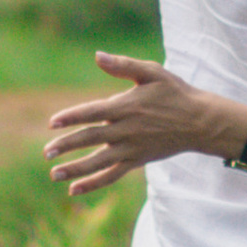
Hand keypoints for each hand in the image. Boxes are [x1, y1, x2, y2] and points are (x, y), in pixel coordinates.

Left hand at [44, 54, 244, 201]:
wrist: (200, 122)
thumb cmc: (174, 93)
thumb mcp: (152, 72)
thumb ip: (123, 65)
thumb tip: (97, 55)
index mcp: (127, 106)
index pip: (93, 112)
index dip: (72, 117)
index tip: (52, 124)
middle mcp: (127, 129)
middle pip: (92, 139)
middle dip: (67, 146)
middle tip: (46, 152)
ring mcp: (132, 148)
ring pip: (99, 162)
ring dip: (75, 169)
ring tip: (54, 174)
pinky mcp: (137, 161)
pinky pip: (112, 175)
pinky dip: (94, 183)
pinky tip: (74, 190)